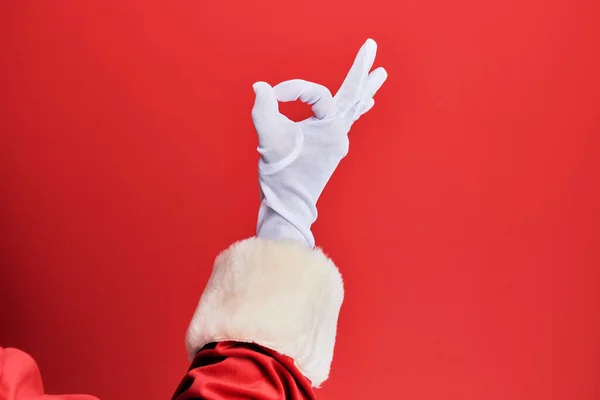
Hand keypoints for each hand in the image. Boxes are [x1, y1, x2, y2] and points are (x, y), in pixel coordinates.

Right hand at [252, 38, 386, 247]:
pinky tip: (367, 103)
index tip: (271, 96)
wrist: (289, 205)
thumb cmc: (281, 174)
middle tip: (372, 45)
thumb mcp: (269, 138)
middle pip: (353, 93)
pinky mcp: (331, 147)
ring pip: (355, 107)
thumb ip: (264, 109)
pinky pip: (349, 121)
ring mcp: (338, 140)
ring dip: (365, 89)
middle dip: (361, 69)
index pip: (315, 93)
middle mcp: (340, 133)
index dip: (291, 89)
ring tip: (380, 73)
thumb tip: (261, 87)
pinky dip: (357, 108)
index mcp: (331, 128)